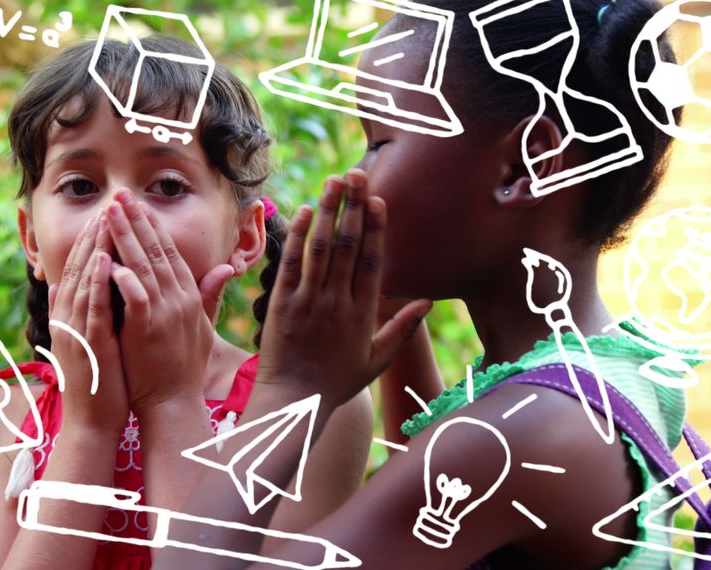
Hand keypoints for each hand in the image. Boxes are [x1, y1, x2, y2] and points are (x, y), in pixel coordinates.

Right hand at [48, 212, 128, 435]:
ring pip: (82, 282)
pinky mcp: (87, 345)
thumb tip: (68, 284)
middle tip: (107, 205)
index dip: (90, 241)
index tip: (106, 215)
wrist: (93, 423)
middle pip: (76, 269)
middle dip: (92, 235)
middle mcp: (66, 320)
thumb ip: (82, 311)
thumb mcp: (90, 341)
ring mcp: (74, 332)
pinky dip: (95, 283)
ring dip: (93, 249)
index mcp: (68, 317)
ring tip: (105, 221)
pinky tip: (102, 261)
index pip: (78, 270)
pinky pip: (91, 308)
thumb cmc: (99, 383)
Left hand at [105, 190, 233, 414]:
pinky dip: (124, 279)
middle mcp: (180, 300)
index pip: (170, 252)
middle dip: (136, 221)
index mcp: (189, 297)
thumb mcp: (202, 327)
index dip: (154, 226)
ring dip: (125, 238)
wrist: (174, 403)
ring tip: (108, 214)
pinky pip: (136, 298)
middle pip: (156, 251)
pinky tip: (111, 260)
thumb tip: (226, 268)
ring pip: (144, 267)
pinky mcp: (148, 330)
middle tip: (119, 196)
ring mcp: (165, 314)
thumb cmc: (183, 368)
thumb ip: (209, 295)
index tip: (138, 204)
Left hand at [257, 169, 431, 406]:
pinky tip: (303, 211)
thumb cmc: (337, 383)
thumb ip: (402, 329)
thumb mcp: (377, 359)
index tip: (378, 200)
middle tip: (357, 174)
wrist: (295, 402)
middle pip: (348, 246)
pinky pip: (291, 264)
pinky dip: (298, 236)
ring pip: (321, 248)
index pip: (372, 261)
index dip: (375, 228)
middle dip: (353, 207)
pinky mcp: (282, 304)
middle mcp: (338, 303)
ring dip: (327, 211)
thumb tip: (428, 301)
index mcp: (364, 314)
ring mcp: (309, 302)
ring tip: (333, 181)